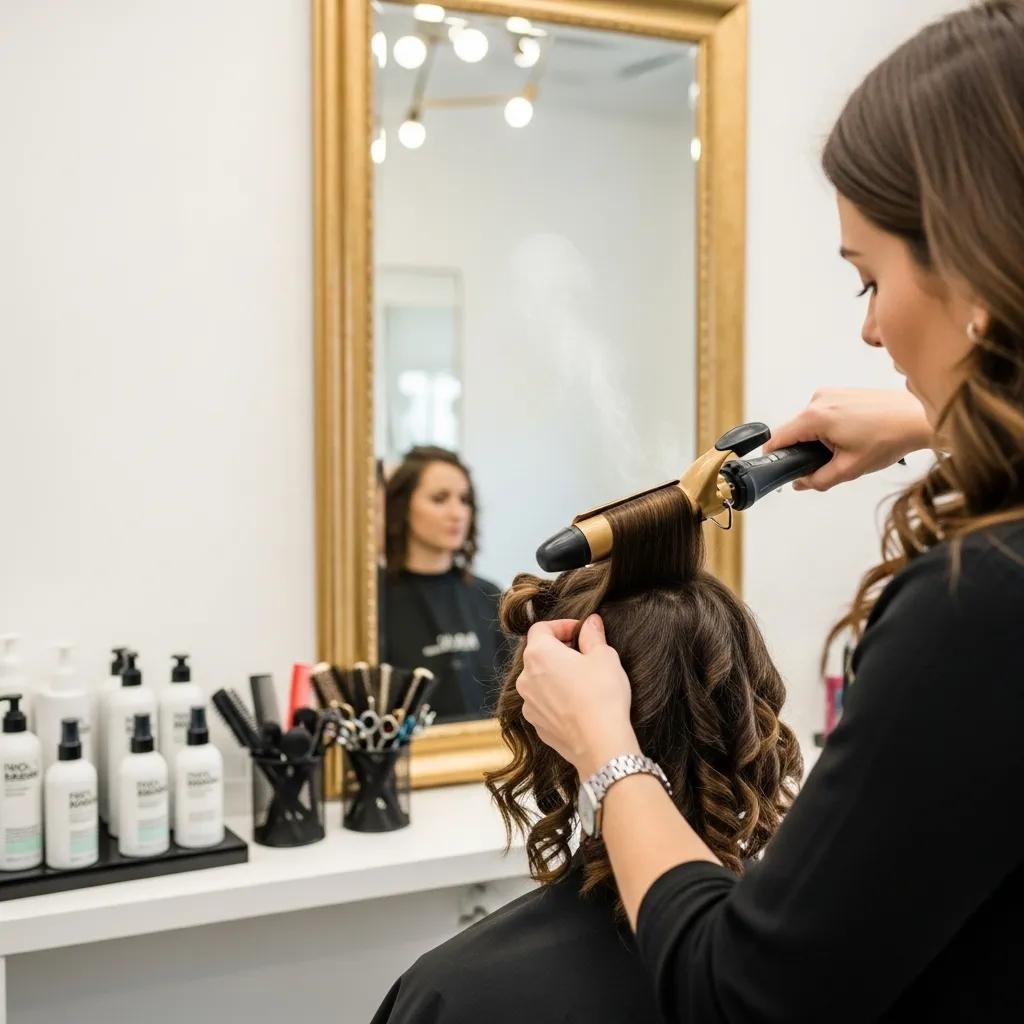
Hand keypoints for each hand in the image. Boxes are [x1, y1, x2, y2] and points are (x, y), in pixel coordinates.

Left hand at [516, 614, 638, 776]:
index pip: (541, 628)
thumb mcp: (604, 656)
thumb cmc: (602, 696)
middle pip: (538, 654)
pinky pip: (543, 703)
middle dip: (559, 650)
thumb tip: (591, 622)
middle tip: (584, 655)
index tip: (580, 632)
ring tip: (581, 681)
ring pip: (539, 680)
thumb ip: (593, 635)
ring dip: (555, 675)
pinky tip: (577, 704)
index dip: (562, 626)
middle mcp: (525, 677)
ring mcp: (528, 703)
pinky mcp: (535, 724)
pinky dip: (555, 698)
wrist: (600, 744)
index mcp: (539, 654)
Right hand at [764, 387, 931, 491]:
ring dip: (821, 439)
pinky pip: (825, 414)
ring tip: (850, 447)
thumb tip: (801, 483)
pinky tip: (855, 436)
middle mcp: (819, 400)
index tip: (780, 467)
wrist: (918, 417)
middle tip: (831, 463)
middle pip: (794, 431)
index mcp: (815, 417)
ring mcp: (831, 393)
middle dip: (805, 450)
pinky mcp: (842, 392)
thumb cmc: (890, 436)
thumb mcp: (849, 469)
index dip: (775, 456)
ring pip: (811, 423)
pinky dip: (832, 428)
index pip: (778, 438)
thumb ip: (817, 480)